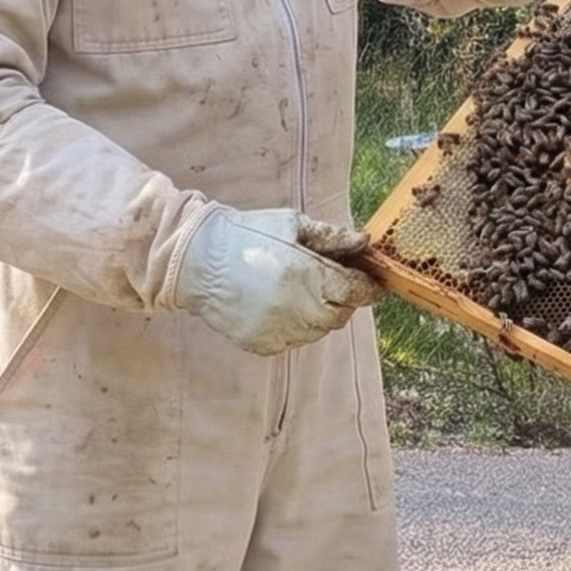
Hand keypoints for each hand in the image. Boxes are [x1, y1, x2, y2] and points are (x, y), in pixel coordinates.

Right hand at [173, 206, 382, 354]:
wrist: (198, 261)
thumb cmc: (247, 235)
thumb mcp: (292, 225)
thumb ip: (331, 237)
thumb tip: (364, 242)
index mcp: (309, 276)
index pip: (356, 292)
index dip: (368, 288)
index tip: (372, 283)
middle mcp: (299, 309)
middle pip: (341, 315)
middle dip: (342, 299)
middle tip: (330, 282)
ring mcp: (281, 331)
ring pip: (319, 330)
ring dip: (319, 313)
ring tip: (299, 291)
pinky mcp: (264, 345)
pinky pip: (294, 340)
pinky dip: (296, 326)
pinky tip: (279, 305)